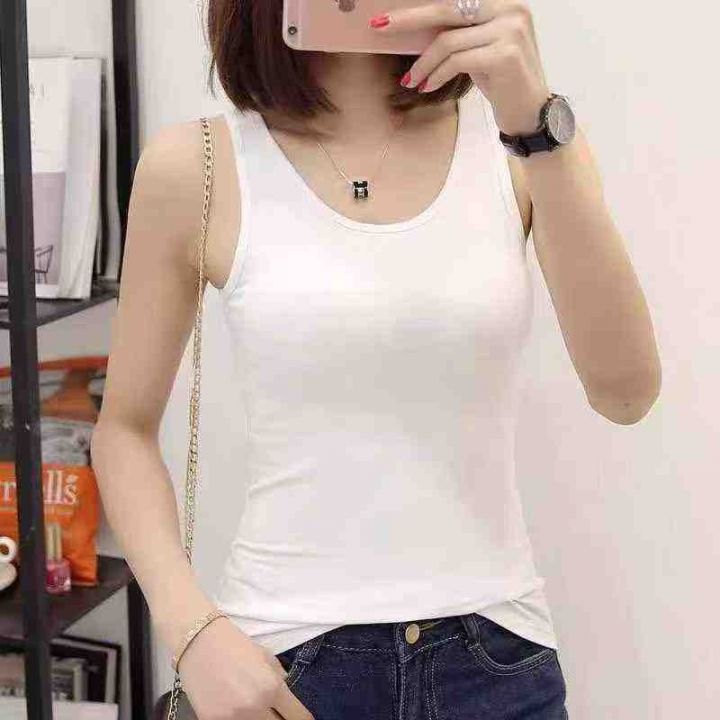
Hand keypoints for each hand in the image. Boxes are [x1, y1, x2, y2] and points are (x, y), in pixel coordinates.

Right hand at [177, 616, 313, 718]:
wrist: (197, 641)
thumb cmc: (234, 644)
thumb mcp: (265, 656)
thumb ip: (279, 679)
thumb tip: (288, 699)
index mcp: (272, 687)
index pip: (298, 717)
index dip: (302, 719)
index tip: (299, 717)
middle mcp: (255, 706)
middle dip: (280, 719)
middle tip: (275, 712)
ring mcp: (232, 718)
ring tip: (255, 708)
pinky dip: (237, 719)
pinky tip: (234, 708)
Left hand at [370, 0, 550, 133]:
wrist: (531, 113)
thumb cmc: (503, 82)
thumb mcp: (479, 49)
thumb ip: (457, 33)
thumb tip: (416, 27)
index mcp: (503, 2)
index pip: (453, 0)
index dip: (420, 6)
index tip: (390, 15)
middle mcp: (510, 9)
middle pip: (446, 9)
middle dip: (409, 19)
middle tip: (380, 28)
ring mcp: (510, 30)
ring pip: (448, 41)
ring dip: (423, 63)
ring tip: (411, 80)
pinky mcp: (505, 54)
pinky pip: (457, 61)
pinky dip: (436, 74)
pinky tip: (427, 86)